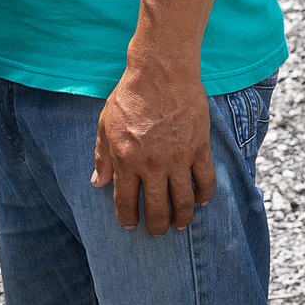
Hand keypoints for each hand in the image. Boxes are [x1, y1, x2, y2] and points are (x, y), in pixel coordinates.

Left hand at [93, 55, 216, 234]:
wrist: (161, 72)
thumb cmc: (129, 96)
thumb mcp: (105, 125)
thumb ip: (102, 157)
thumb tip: (98, 184)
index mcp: (126, 159)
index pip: (126, 200)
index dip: (127, 217)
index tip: (129, 225)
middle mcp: (153, 164)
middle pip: (157, 207)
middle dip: (156, 225)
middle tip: (157, 232)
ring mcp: (178, 157)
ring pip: (184, 200)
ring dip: (182, 217)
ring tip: (179, 225)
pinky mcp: (199, 148)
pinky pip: (205, 179)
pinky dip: (204, 194)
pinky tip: (200, 202)